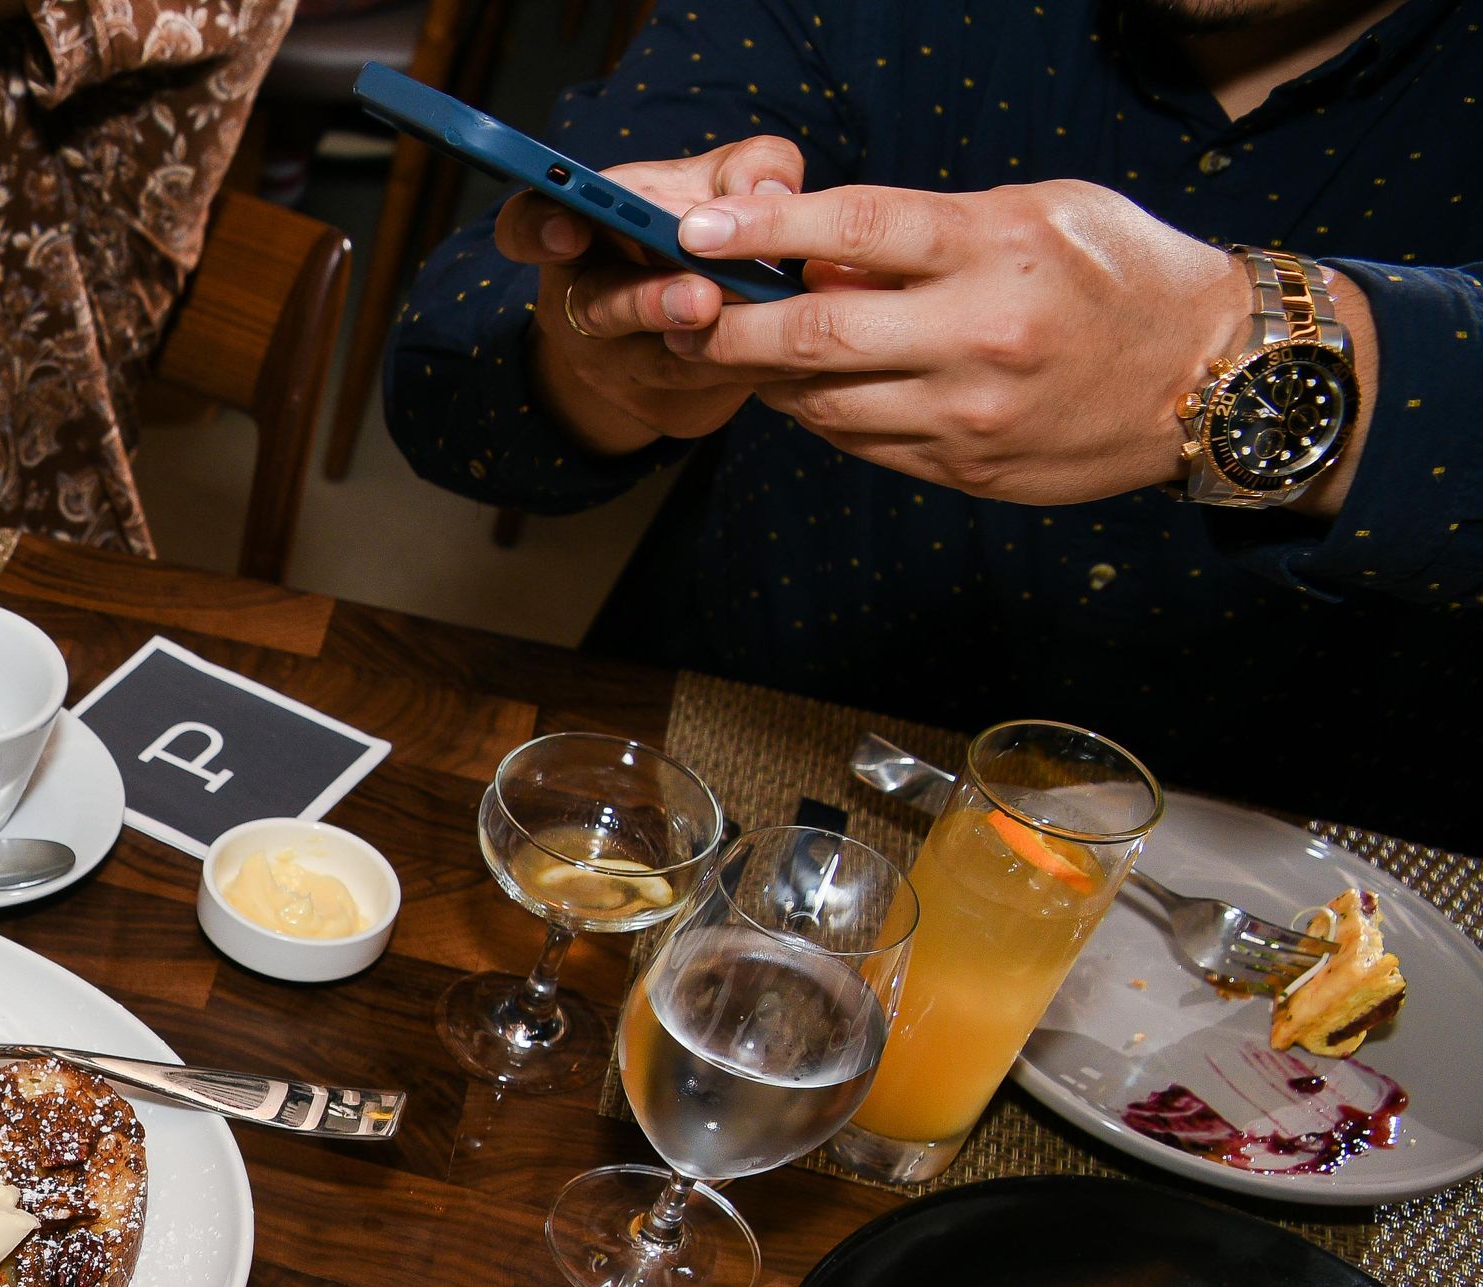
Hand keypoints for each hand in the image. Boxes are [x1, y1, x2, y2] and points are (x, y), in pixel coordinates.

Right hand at [505, 133, 814, 456]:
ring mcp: (619, 361)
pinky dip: (753, 367)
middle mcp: (587, 300)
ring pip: (655, 360)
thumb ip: (746, 166)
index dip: (536, 231)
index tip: (567, 232)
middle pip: (598, 305)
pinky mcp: (664, 402)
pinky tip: (794, 351)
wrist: (710, 316)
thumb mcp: (720, 183)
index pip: (528, 226)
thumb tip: (768, 190)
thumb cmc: (702, 231)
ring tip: (757, 332)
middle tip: (700, 298)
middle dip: (649, 301)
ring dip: (704, 348)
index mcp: (584, 231)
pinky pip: (706, 390)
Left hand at [671, 179, 1248, 502]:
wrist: (1211, 375)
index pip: (855, 228)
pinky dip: (816, 413)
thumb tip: (821, 252)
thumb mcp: (1039, 215)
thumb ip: (931, 230)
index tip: (697, 229)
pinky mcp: (962, 465)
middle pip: (813, 332)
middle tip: (682, 309)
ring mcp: (966, 410)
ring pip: (821, 400)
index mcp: (996, 248)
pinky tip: (803, 388)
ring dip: (763, 376)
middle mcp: (976, 333)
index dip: (764, 228)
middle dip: (728, 324)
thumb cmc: (1121, 275)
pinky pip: (855, 441)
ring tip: (734, 347)